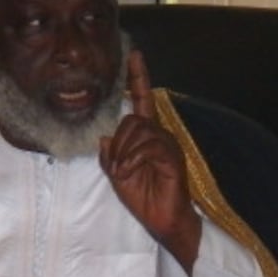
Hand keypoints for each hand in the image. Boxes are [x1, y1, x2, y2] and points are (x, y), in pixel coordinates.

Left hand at [99, 50, 201, 271]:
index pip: (141, 101)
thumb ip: (110, 156)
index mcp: (147, 137)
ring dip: (123, 152)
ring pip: (139, 129)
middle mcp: (160, 135)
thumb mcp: (117, 175)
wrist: (163, 221)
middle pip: (132, 118)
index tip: (134, 54)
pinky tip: (130, 171)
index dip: (137, 78)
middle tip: (116, 167)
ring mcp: (168, 145)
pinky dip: (132, 157)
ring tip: (124, 172)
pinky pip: (148, 144)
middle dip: (118, 142)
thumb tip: (105, 138)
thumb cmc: (143, 199)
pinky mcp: (172, 156)